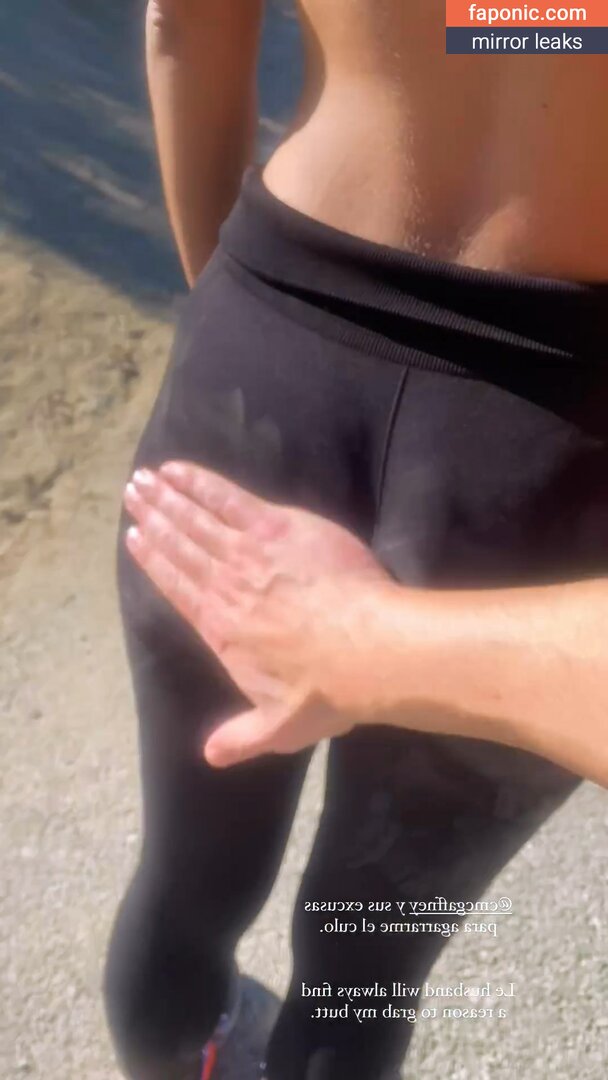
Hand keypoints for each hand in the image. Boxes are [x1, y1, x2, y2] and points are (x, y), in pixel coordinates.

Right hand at [123, 463, 391, 766]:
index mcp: (219, 628)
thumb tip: (211, 756)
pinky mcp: (279, 526)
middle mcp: (225, 586)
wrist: (369, 650)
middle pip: (180, 545)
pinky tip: (183, 471)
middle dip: (154, 519)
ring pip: (198, 519)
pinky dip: (203, 483)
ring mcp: (250, 552)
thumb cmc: (325, 691)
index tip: (134, 539)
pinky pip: (230, 499)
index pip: (176, 586)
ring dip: (169, 497)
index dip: (153, 561)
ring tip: (146, 478)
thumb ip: (241, 738)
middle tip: (131, 494)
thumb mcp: (278, 729)